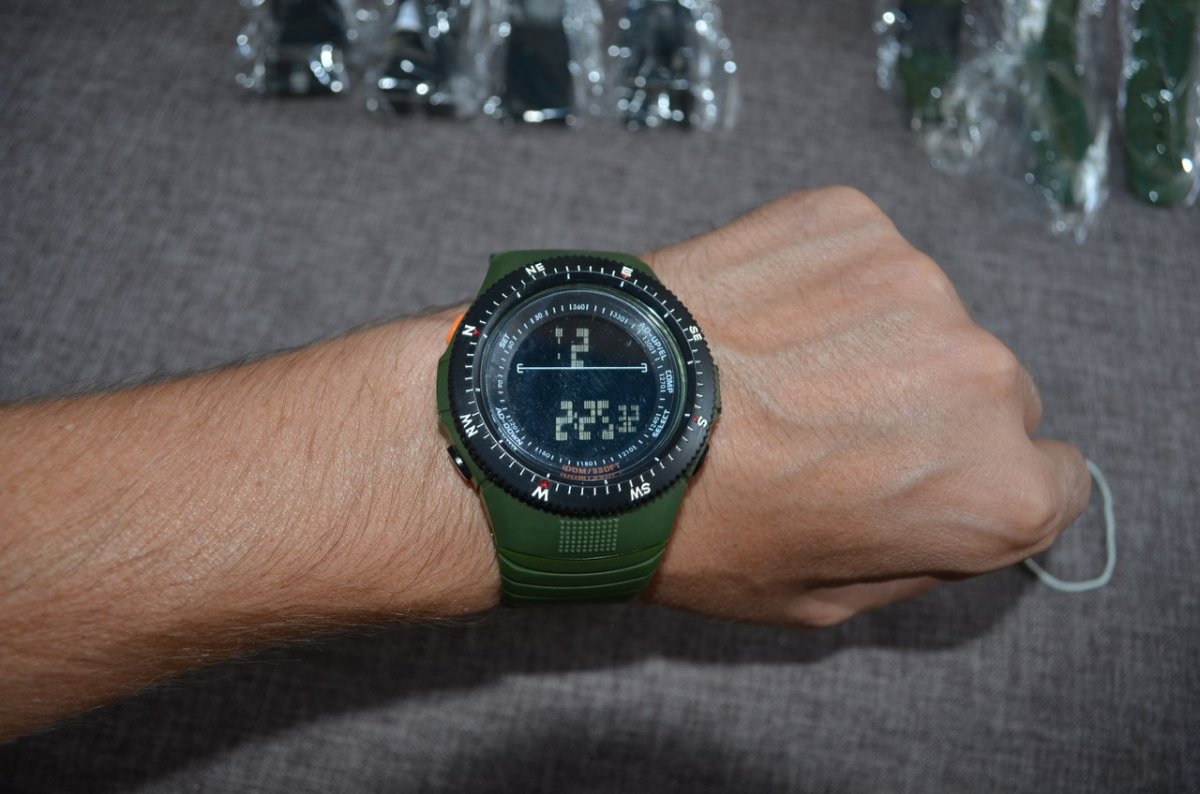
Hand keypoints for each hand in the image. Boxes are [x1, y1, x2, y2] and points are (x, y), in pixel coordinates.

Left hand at [643, 189, 1090, 626]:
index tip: (917, 478)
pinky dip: (820, 281)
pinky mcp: (850, 218)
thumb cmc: (698, 528)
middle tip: (827, 430)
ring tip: (775, 373)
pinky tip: (755, 320)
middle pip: (993, 391)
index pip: (1052, 475)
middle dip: (929, 411)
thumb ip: (923, 557)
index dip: (978, 482)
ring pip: (925, 316)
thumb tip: (956, 507)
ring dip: (872, 339)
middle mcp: (983, 374)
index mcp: (995, 486)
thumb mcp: (823, 599)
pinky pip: (861, 254)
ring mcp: (917, 280)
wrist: (593, 425)